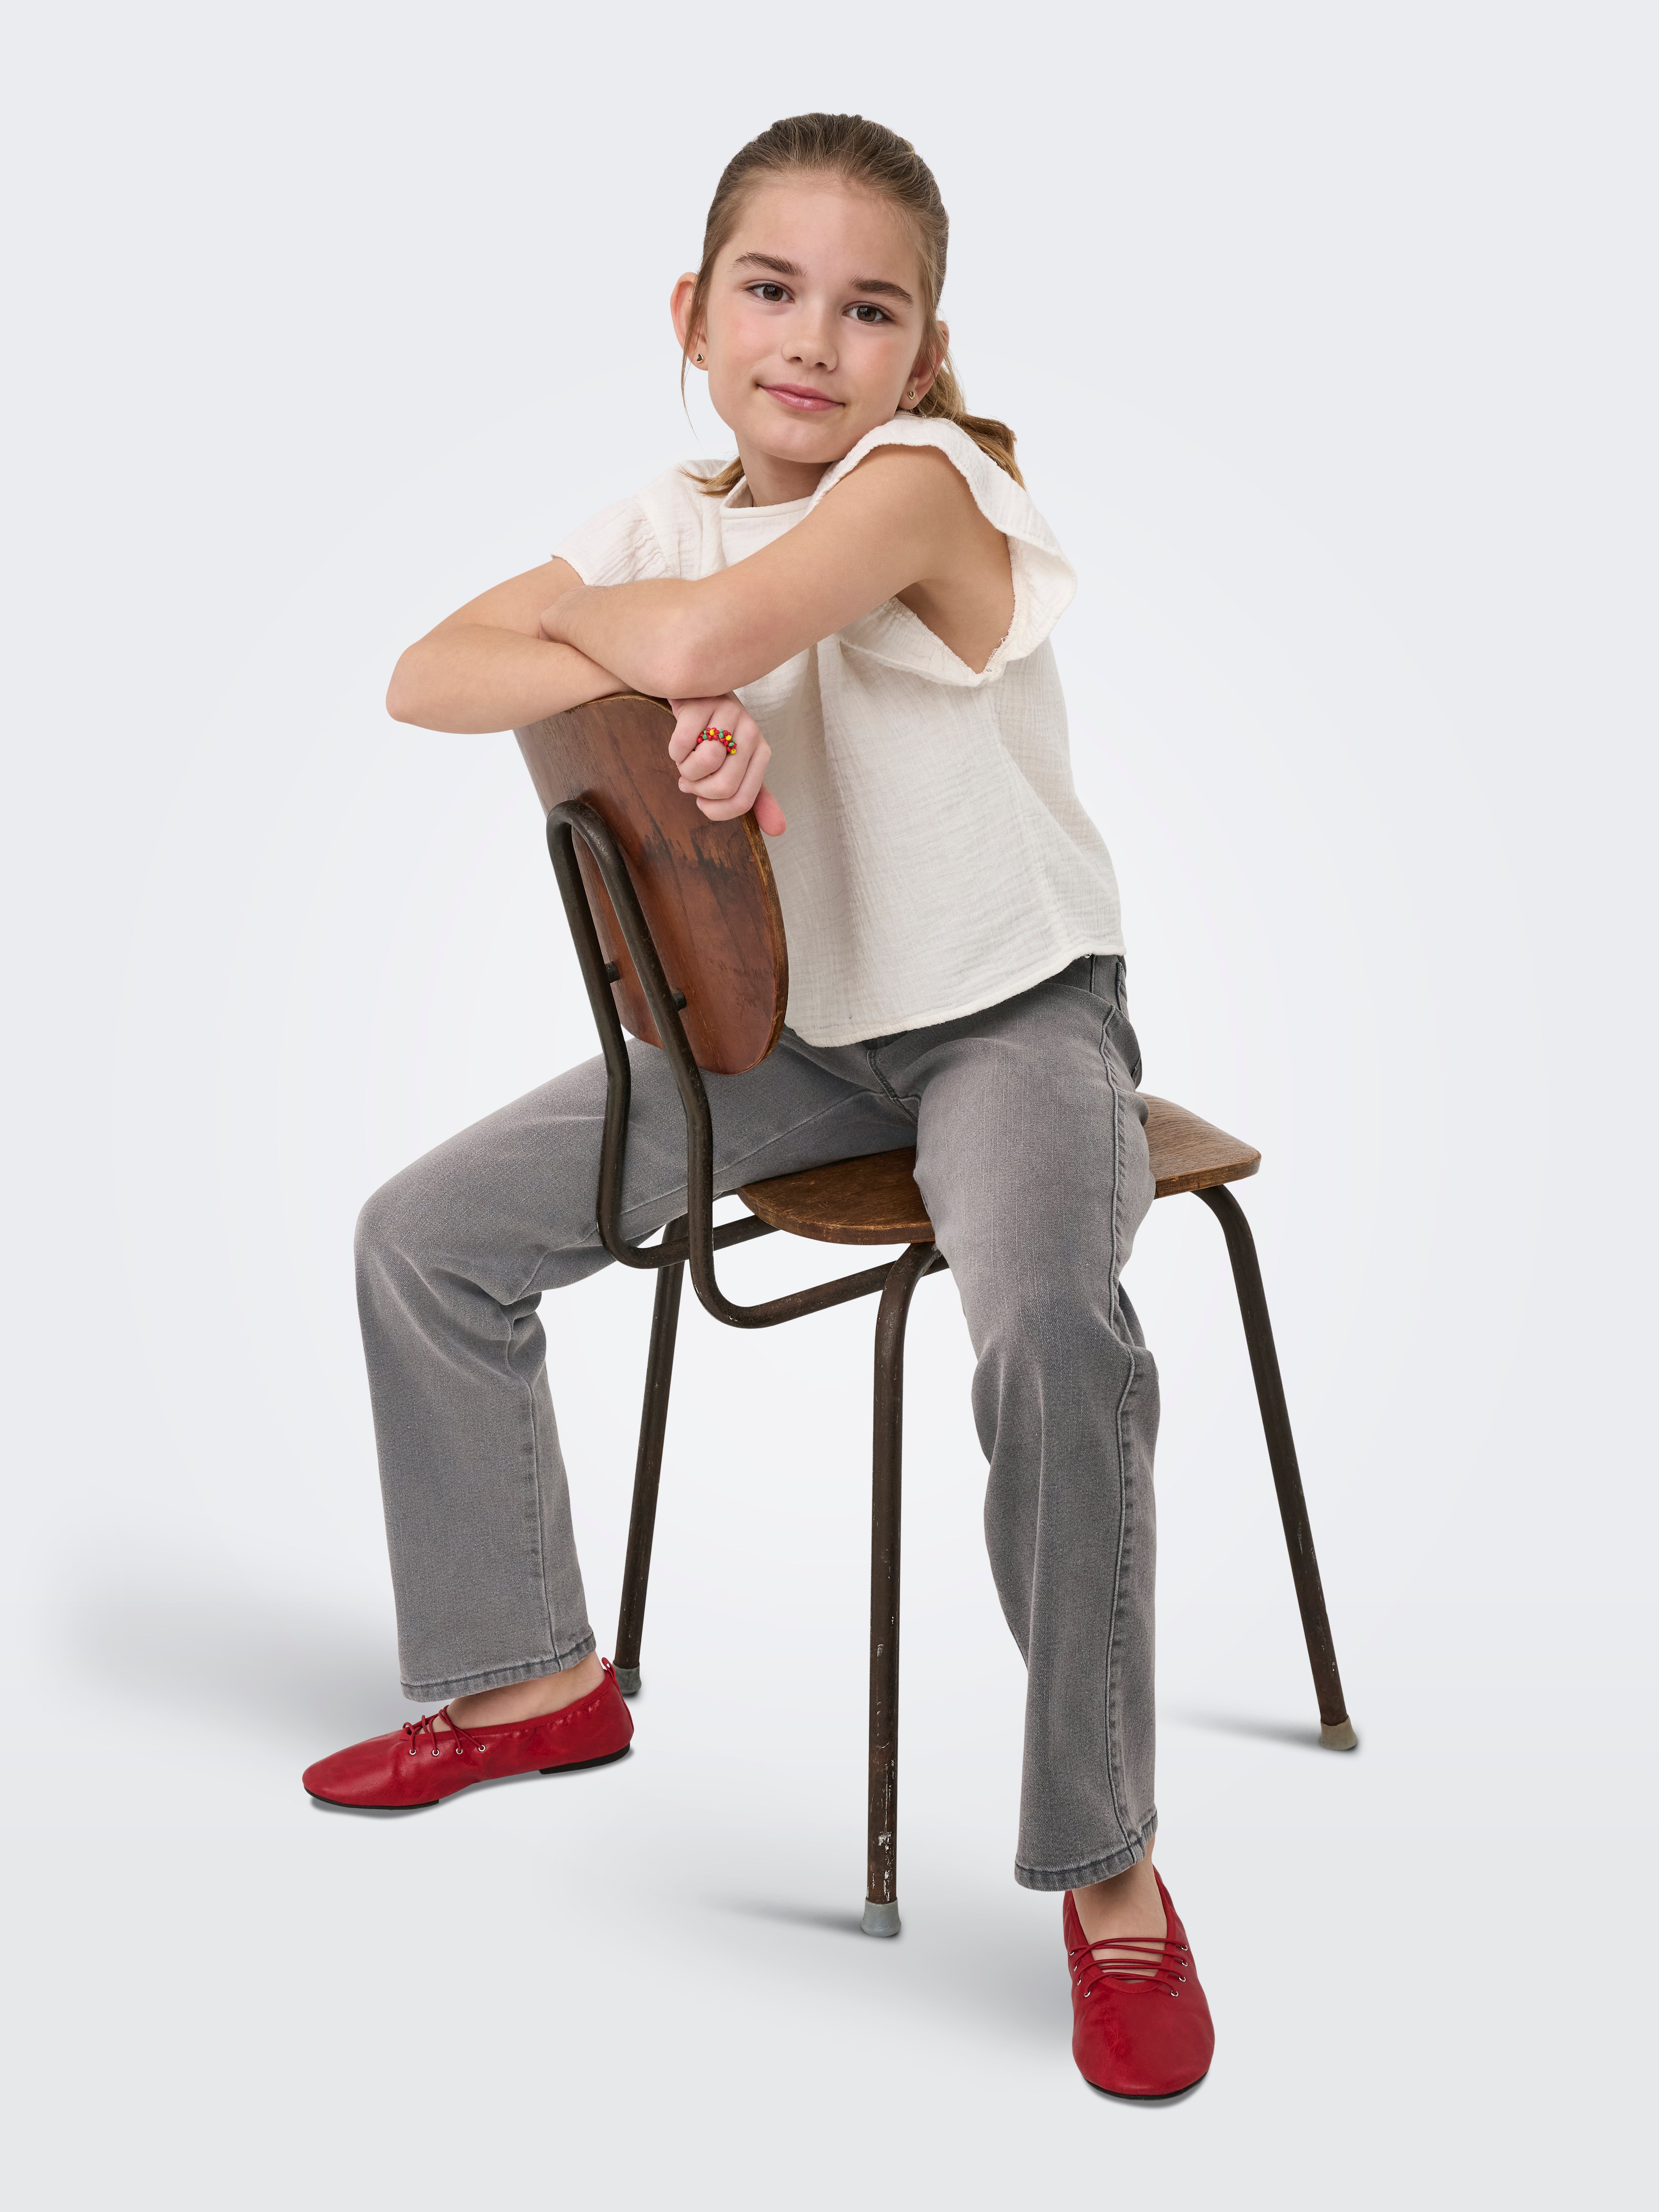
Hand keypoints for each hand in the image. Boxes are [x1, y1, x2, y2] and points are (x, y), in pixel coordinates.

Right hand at [667, 695, 785, 835]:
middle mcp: (751, 731)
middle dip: (699, 789)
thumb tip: (779, 831)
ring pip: (705, 763)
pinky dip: (675, 752)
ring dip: (686, 770)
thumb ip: (756, 798)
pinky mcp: (701, 703)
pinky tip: (680, 745)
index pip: (742, 801)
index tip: (702, 801)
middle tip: (691, 778)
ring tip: (686, 760)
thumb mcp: (740, 767)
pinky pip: (682, 745)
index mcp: (762, 752)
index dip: (714, 810)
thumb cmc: (715, 738)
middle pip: (723, 786)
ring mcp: (728, 714)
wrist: (696, 696)